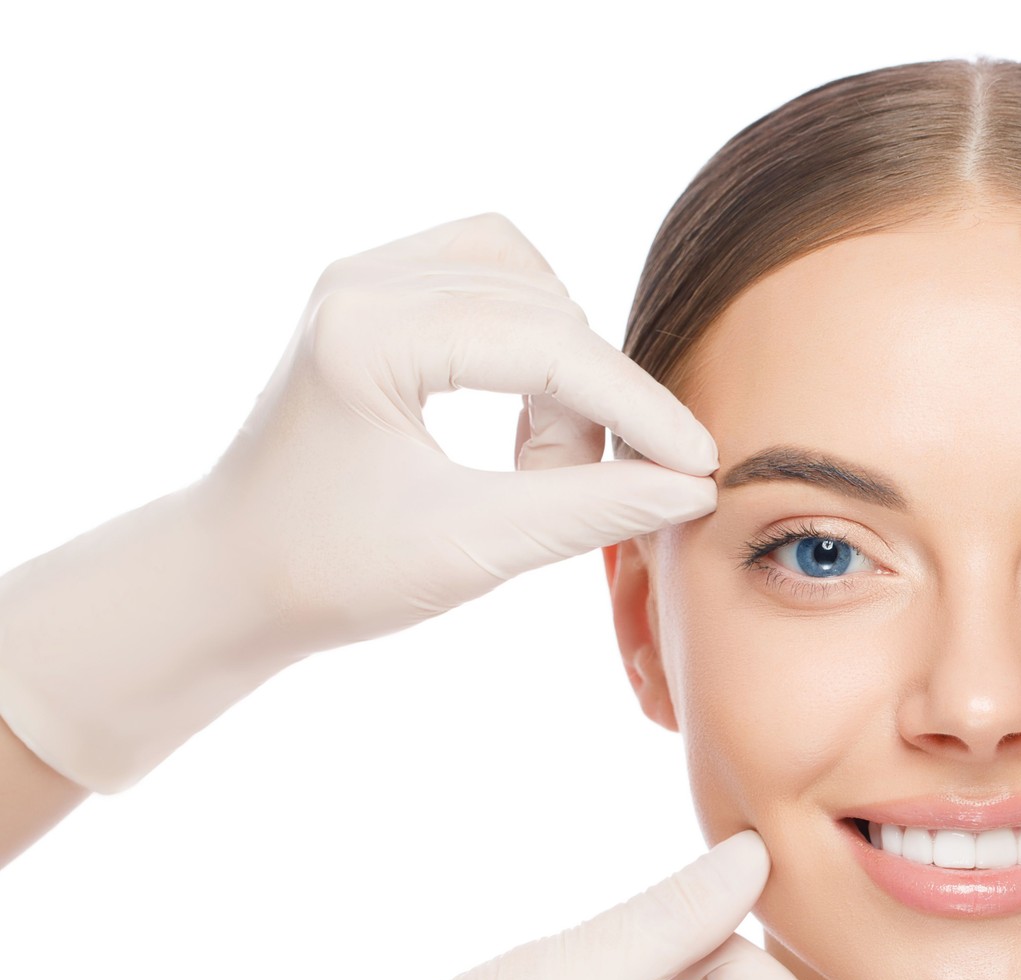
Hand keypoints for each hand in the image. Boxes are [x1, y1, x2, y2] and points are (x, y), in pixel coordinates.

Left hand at [0, 212, 718, 793]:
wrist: (231, 575)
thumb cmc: (330, 573)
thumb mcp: (469, 550)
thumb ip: (589, 512)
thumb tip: (694, 488)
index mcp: (366, 334)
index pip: (547, 344)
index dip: (637, 407)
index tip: (701, 464)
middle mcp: (363, 281)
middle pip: (547, 310)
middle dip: (593, 405)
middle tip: (584, 492)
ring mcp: (368, 276)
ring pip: (532, 283)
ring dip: (564, 369)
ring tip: (539, 463)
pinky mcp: (382, 291)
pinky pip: (500, 278)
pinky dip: (535, 339)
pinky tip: (525, 411)